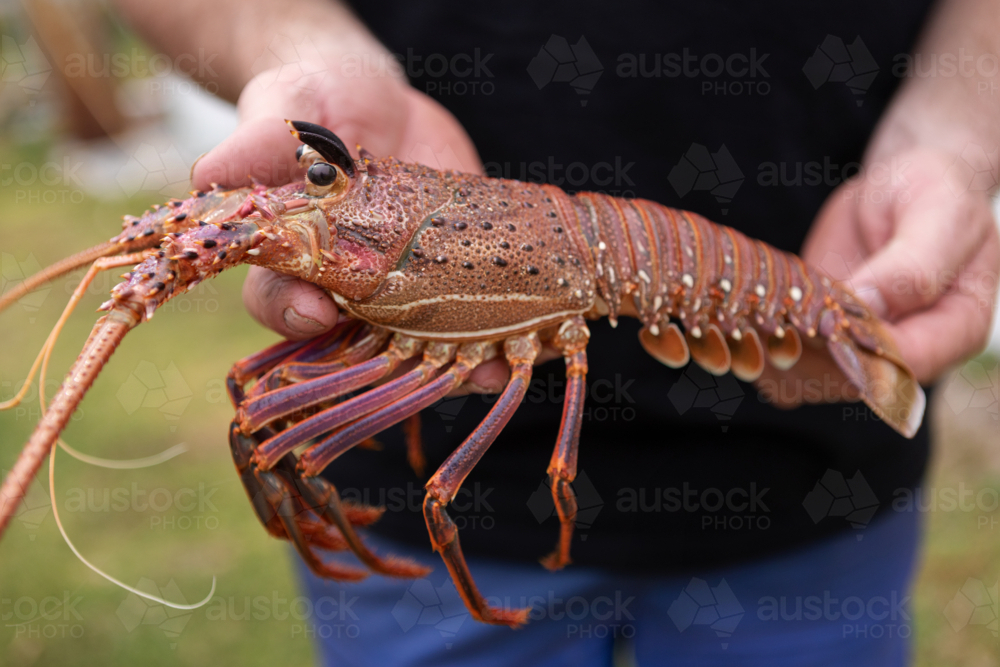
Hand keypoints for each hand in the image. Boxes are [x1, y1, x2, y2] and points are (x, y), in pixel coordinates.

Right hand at [190, 60, 535, 391]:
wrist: (382, 105)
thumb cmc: (317, 104)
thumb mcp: (289, 108)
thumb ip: (259, 139)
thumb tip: (208, 172)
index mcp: (291, 255)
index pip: (278, 297)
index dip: (291, 312)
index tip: (314, 311)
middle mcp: (342, 286)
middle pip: (351, 345)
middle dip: (384, 360)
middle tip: (419, 358)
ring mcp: (400, 291)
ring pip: (414, 349)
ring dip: (447, 365)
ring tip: (486, 364)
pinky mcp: (450, 283)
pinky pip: (466, 328)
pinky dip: (491, 345)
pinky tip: (515, 351)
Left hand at [757, 146, 998, 406]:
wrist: (902, 186)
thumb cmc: (933, 192)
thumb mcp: (939, 213)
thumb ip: (913, 264)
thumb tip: (870, 306)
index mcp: (957, 327)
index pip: (906, 361)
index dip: (859, 348)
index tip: (820, 318)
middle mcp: (909, 351)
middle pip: (851, 380)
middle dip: (806, 356)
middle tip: (766, 319)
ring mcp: (861, 349)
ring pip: (811, 378)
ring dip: (774, 353)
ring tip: (745, 319)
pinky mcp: (821, 338)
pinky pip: (788, 360)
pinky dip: (758, 346)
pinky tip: (737, 319)